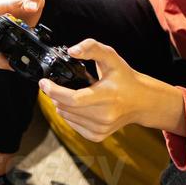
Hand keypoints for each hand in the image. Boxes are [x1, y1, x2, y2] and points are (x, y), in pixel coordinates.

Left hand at [38, 39, 168, 141]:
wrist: (141, 101)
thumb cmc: (125, 78)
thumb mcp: (111, 58)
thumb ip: (92, 48)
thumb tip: (72, 51)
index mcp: (108, 95)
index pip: (74, 98)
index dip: (54, 91)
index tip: (44, 83)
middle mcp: (105, 115)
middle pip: (66, 108)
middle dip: (55, 95)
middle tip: (54, 85)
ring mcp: (101, 128)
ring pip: (66, 117)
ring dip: (61, 105)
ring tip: (70, 94)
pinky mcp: (98, 136)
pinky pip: (72, 125)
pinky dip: (69, 115)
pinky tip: (78, 106)